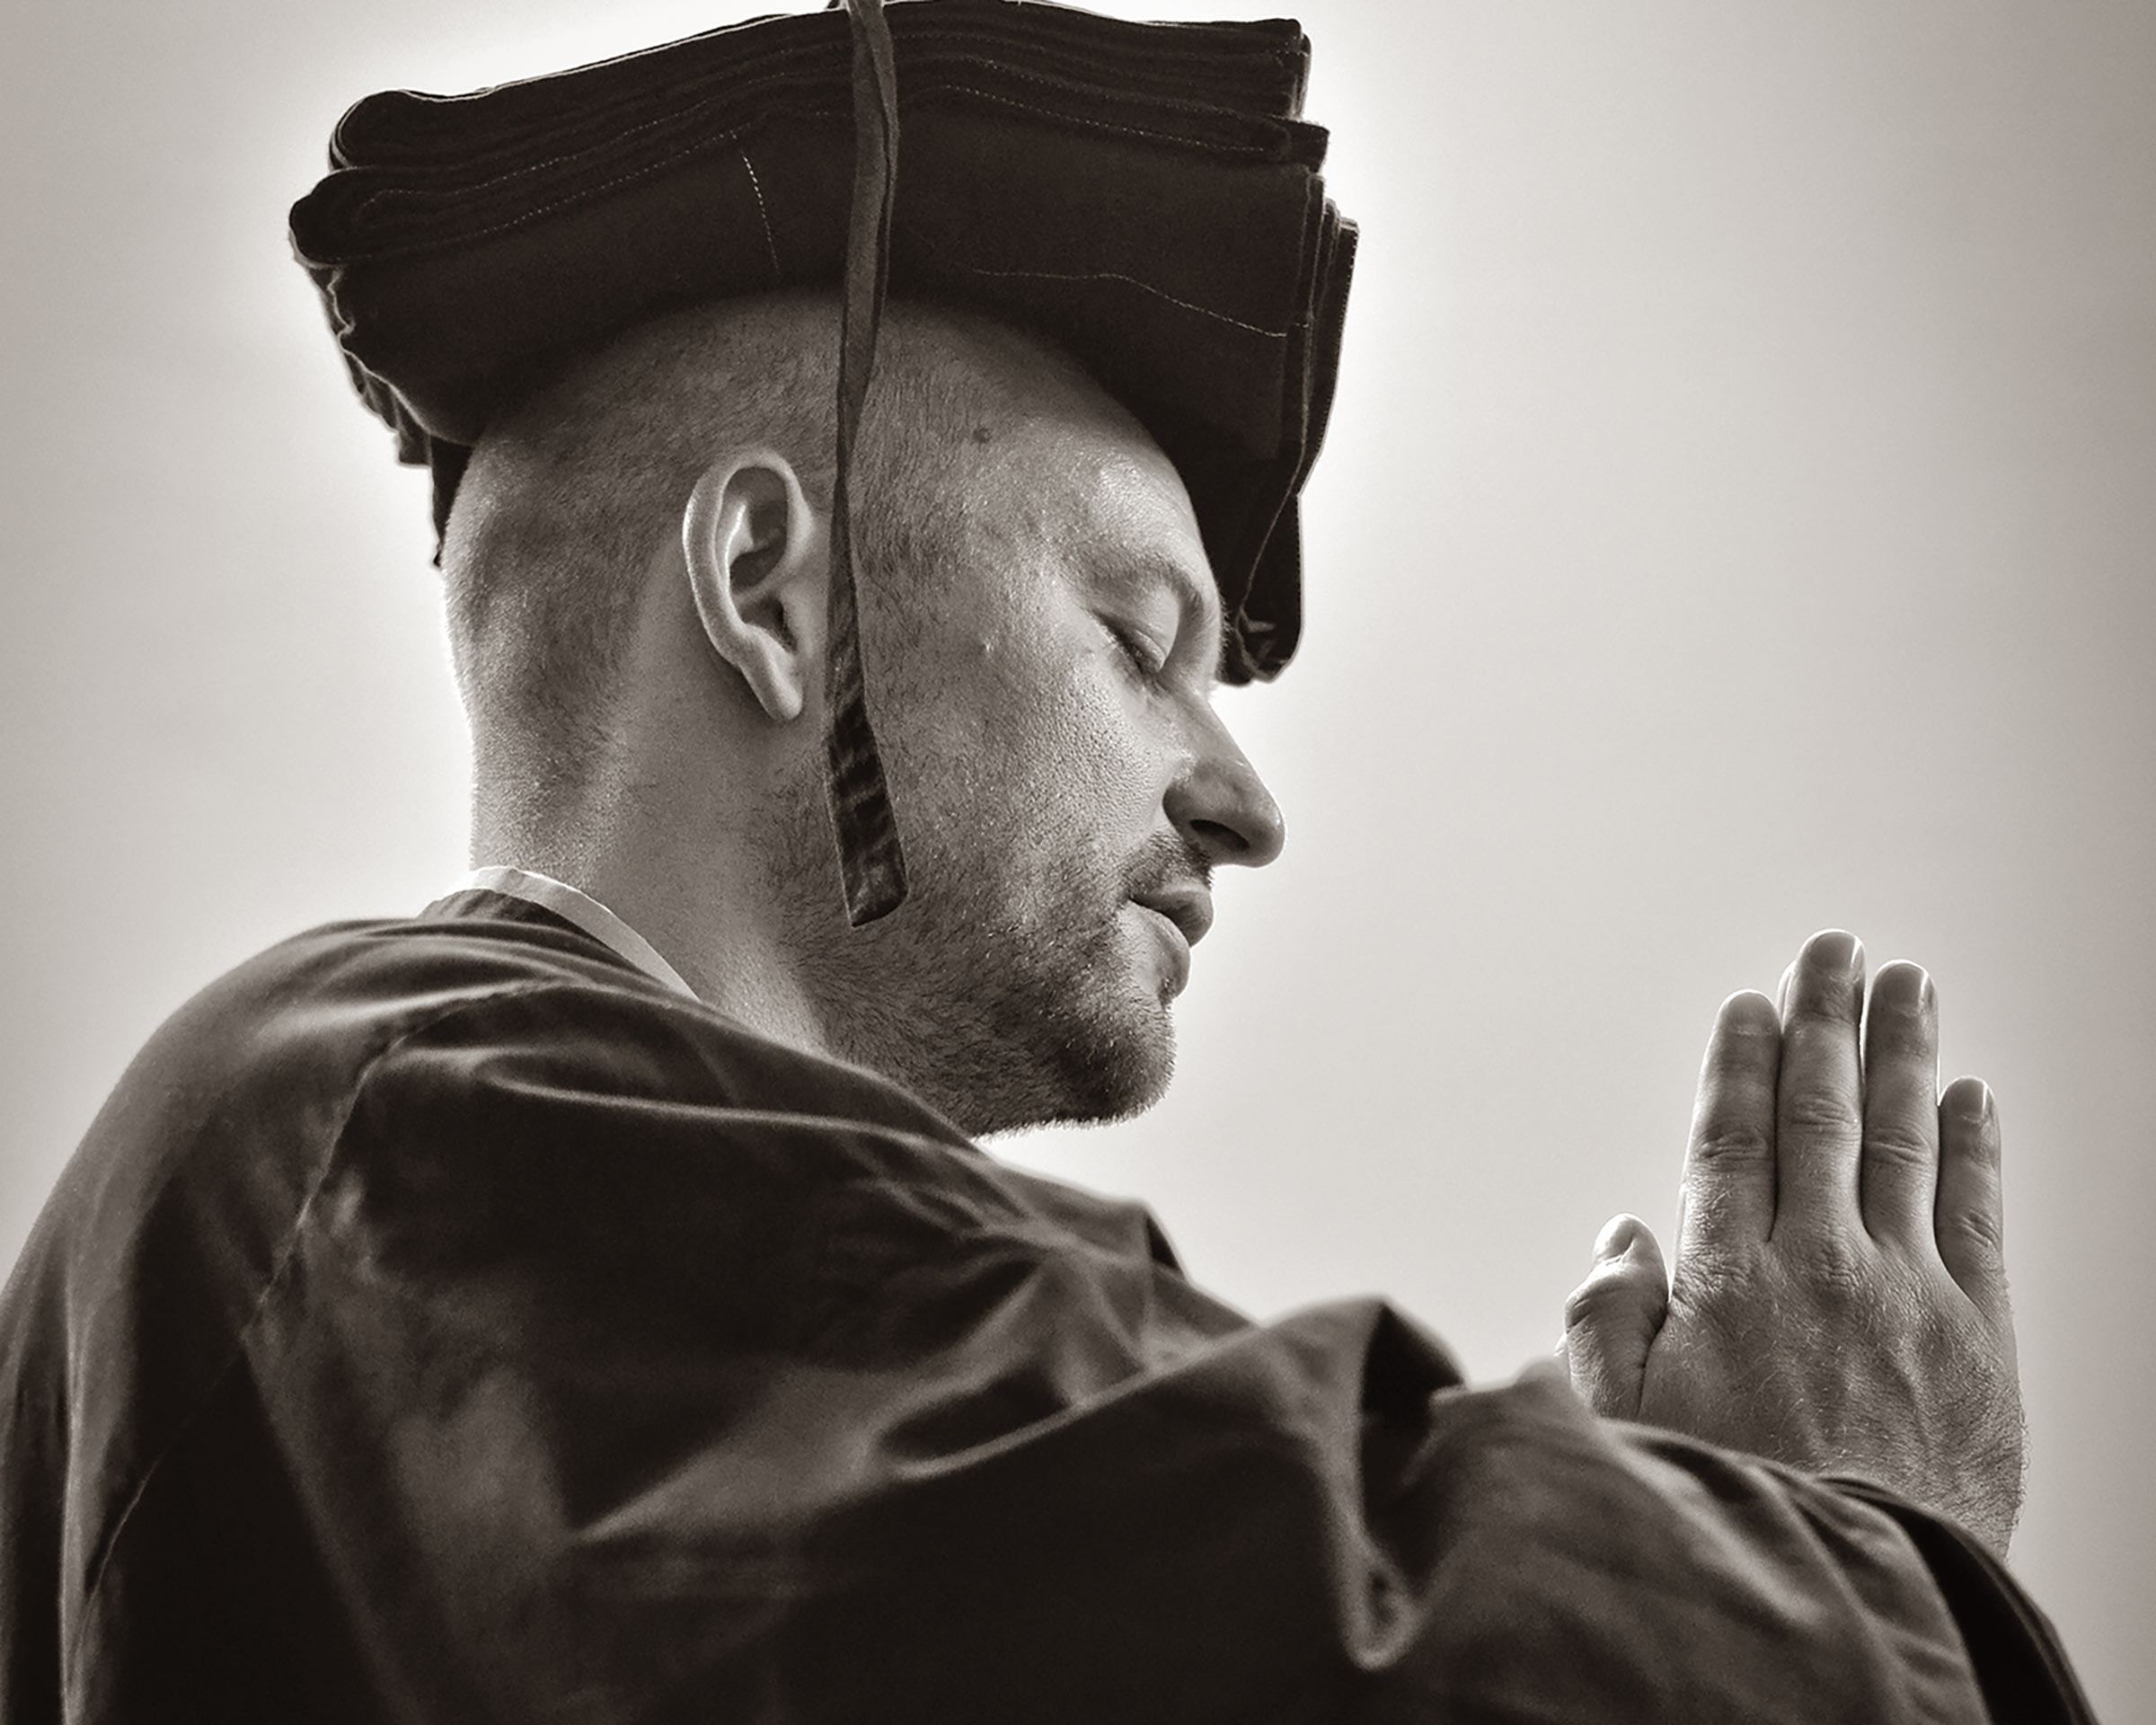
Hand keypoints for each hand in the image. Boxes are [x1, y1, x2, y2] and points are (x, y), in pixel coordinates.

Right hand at [1561, 929, 2024, 1551]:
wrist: (1850, 1598)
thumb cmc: (1730, 1515)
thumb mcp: (1616, 1422)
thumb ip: (1607, 1319)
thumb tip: (1624, 1237)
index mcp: (1728, 1281)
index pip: (1733, 1138)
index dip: (1740, 1063)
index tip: (1748, 1006)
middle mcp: (1821, 1265)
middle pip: (1822, 1114)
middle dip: (1825, 1022)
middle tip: (1834, 951)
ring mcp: (1909, 1296)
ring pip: (1904, 1142)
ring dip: (1904, 1054)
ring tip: (1906, 986)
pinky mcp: (1981, 1340)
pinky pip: (1980, 1217)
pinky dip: (1976, 1149)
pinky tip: (1974, 1097)